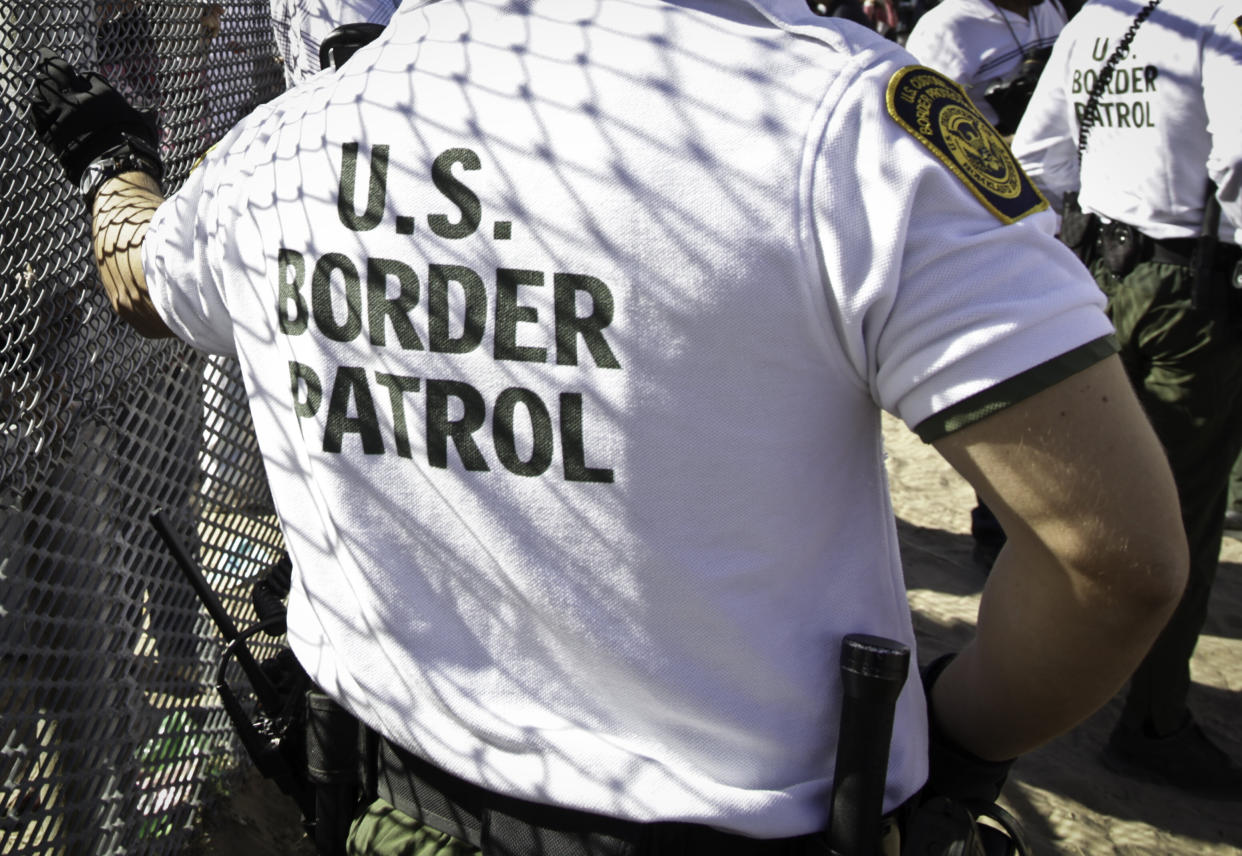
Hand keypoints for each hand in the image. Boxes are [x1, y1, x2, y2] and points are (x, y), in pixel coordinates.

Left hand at [27, 48, 158, 185]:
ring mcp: (61, 113)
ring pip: (42, 88)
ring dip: (42, 86)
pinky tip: (36, 107)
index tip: (83, 82)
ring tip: (40, 84)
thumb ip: (144, 116)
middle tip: (44, 54)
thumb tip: (152, 113)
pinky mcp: (49, 130)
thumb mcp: (144, 127)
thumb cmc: (134, 146)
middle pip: (57, 71)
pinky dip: (36, 109)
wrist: (113, 167)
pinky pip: (34, 112)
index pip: (88, 77)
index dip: (85, 79)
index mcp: (102, 94)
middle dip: (50, 61)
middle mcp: (78, 98)